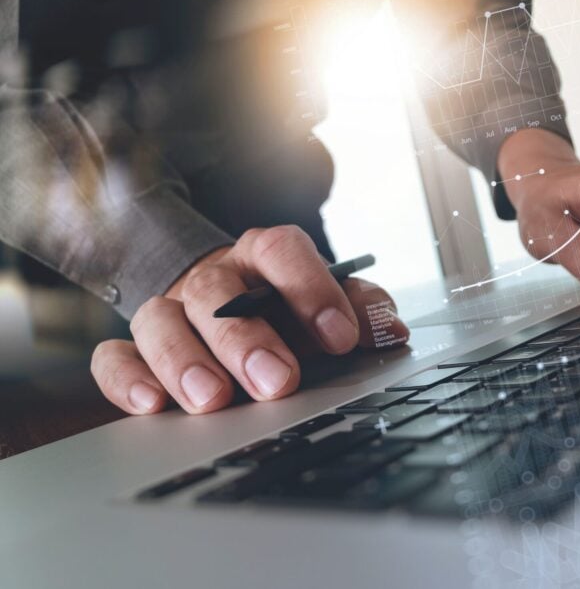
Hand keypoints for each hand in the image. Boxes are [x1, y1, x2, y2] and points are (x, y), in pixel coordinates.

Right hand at [91, 225, 408, 414]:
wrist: (235, 308)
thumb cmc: (289, 311)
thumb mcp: (331, 305)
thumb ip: (363, 310)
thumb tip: (390, 330)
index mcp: (264, 256)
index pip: (281, 250)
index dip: (311, 288)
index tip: (341, 336)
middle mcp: (213, 277)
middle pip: (217, 293)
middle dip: (246, 339)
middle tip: (278, 380)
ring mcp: (170, 309)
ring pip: (160, 320)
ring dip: (186, 361)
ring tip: (214, 401)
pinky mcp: (136, 348)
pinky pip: (115, 355)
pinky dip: (127, 378)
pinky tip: (152, 404)